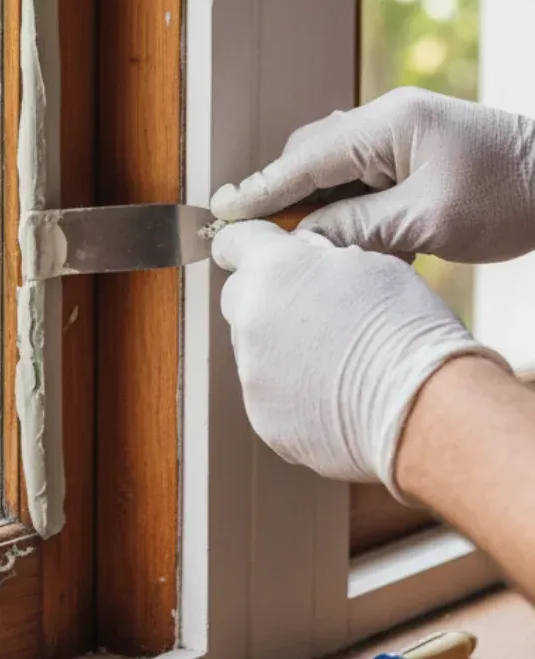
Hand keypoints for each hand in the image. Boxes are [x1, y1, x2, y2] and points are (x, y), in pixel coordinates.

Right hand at [210, 87, 534, 263]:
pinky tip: (355, 242)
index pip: (303, 159)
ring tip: (305, 248)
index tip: (221, 212)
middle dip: (283, 198)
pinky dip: (352, 209)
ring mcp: (404, 134)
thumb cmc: (512, 196)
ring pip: (337, 170)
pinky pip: (365, 178)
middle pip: (312, 157)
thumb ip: (356, 228)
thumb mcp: (427, 222)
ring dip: (320, 208)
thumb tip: (300, 242)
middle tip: (258, 240)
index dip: (259, 189)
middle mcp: (389, 120)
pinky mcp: (417, 153)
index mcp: (388, 125)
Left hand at [211, 221, 503, 493]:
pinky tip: (335, 395)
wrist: (423, 407)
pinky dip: (292, 391)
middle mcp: (251, 318)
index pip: (234, 241)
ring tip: (336, 360)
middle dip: (267, 296)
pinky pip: (269, 393)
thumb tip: (304, 259)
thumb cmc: (408, 328)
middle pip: (239, 297)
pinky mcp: (263, 417)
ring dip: (281, 347)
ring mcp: (252, 373)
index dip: (248, 244)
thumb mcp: (370, 265)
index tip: (257, 251)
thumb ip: (320, 260)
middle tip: (312, 307)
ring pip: (254, 348)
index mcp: (274, 269)